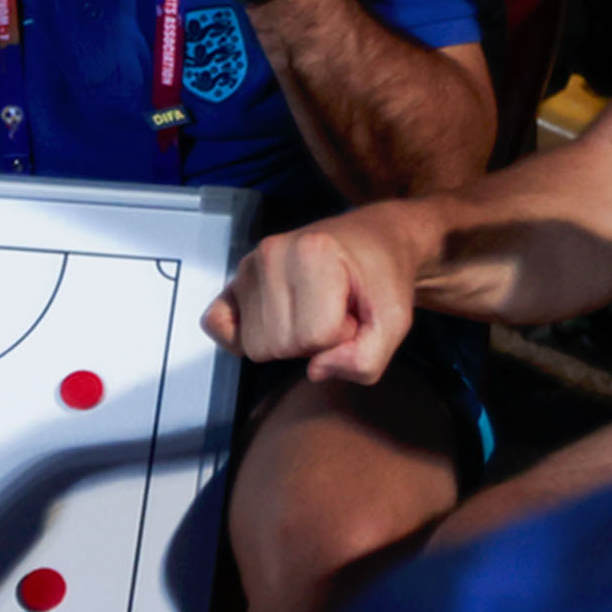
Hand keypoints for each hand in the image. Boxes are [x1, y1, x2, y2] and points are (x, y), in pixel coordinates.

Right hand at [203, 201, 431, 382]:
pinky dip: (241, 336)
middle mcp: (272, 253)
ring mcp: (250, 264)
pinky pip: (216, 324)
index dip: (342, 336)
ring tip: (314, 311)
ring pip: (255, 345)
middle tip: (335, 313)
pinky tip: (273, 323)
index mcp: (313, 253)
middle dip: (314, 342)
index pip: (315, 337)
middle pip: (279, 345)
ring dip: (289, 339)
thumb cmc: (382, 277)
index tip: (354, 312)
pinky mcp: (237, 278)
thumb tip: (314, 371)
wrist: (373, 240)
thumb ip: (366, 359)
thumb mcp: (395, 322)